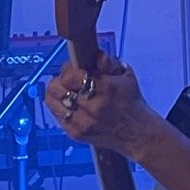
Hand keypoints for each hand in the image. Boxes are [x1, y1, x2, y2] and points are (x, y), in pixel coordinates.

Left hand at [43, 53, 157, 155]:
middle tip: (70, 79)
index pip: (69, 75)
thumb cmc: (131, 103)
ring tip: (69, 91)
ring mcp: (81, 122)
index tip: (74, 67)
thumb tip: (95, 55)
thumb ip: (108, 62)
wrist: (138, 134)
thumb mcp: (125, 76)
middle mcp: (91, 106)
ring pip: (51, 100)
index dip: (69, 68)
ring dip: (58, 92)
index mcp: (105, 88)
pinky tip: (72, 104)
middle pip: (56, 86)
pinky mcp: (76, 133)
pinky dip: (61, 106)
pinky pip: (57, 114)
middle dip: (62, 79)